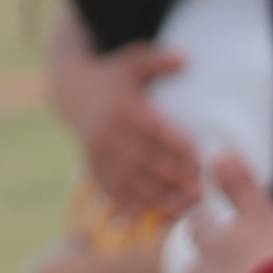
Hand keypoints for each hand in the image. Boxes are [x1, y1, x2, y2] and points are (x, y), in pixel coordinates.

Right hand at [45, 5, 202, 223]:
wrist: (73, 91)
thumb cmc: (113, 76)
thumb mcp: (132, 60)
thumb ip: (157, 60)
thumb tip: (184, 58)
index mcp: (123, 107)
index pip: (155, 130)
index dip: (177, 146)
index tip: (199, 159)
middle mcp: (108, 132)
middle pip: (145, 159)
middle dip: (173, 177)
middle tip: (199, 191)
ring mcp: (98, 151)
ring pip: (130, 179)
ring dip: (157, 196)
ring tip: (182, 208)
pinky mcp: (92, 165)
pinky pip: (111, 188)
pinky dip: (129, 203)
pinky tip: (150, 214)